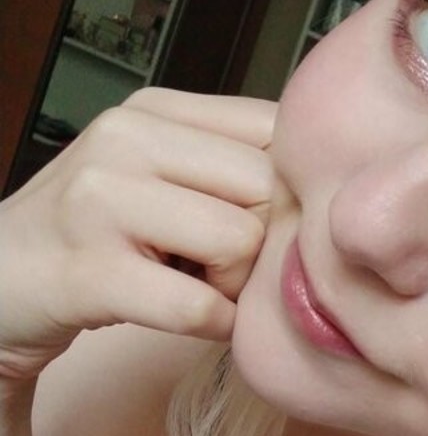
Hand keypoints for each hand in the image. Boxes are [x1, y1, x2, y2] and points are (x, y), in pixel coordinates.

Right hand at [0, 88, 276, 386]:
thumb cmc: (93, 238)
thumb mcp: (157, 174)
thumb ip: (231, 160)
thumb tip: (330, 172)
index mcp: (152, 110)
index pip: (276, 131)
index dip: (287, 191)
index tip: (256, 223)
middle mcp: (125, 139)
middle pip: (268, 190)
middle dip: (260, 243)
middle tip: (215, 265)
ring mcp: (100, 201)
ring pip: (240, 242)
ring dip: (234, 285)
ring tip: (190, 284)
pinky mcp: (89, 271)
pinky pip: (199, 306)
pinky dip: (213, 325)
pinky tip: (187, 319)